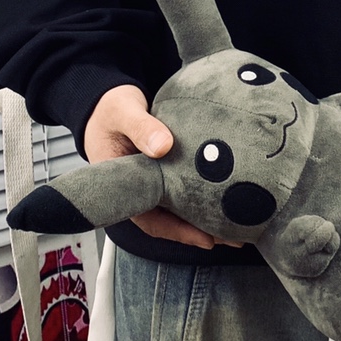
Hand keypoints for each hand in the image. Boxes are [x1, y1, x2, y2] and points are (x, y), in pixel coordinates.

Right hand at [84, 84, 221, 248]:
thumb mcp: (123, 113)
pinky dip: (200, 196)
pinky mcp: (163, 171)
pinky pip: (181, 189)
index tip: (205, 238)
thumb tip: (163, 146)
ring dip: (203, 217)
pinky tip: (223, 198)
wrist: (105, 101)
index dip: (177, 231)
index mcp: (120, 186)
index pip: (149, 219)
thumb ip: (141, 128)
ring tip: (235, 226)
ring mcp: (151, 182)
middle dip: (200, 231)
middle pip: (170, 219)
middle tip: (233, 237)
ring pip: (178, 207)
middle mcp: (137, 190)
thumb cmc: (109, 110)